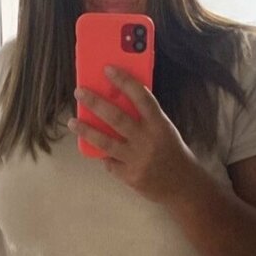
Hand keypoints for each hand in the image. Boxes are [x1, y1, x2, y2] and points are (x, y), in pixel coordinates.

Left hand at [69, 65, 197, 204]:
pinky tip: (96, 149)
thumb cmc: (173, 152)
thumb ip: (146, 118)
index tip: (108, 69)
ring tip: (72, 121)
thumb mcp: (165, 130)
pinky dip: (103, 156)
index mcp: (160, 125)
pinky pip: (110, 163)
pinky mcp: (130, 176)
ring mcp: (138, 160)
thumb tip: (118, 100)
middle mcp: (148, 141)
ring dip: (87, 130)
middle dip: (95, 103)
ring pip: (106, 142)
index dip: (124, 81)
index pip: (141, 97)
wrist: (183, 186)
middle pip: (117, 118)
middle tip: (79, 92)